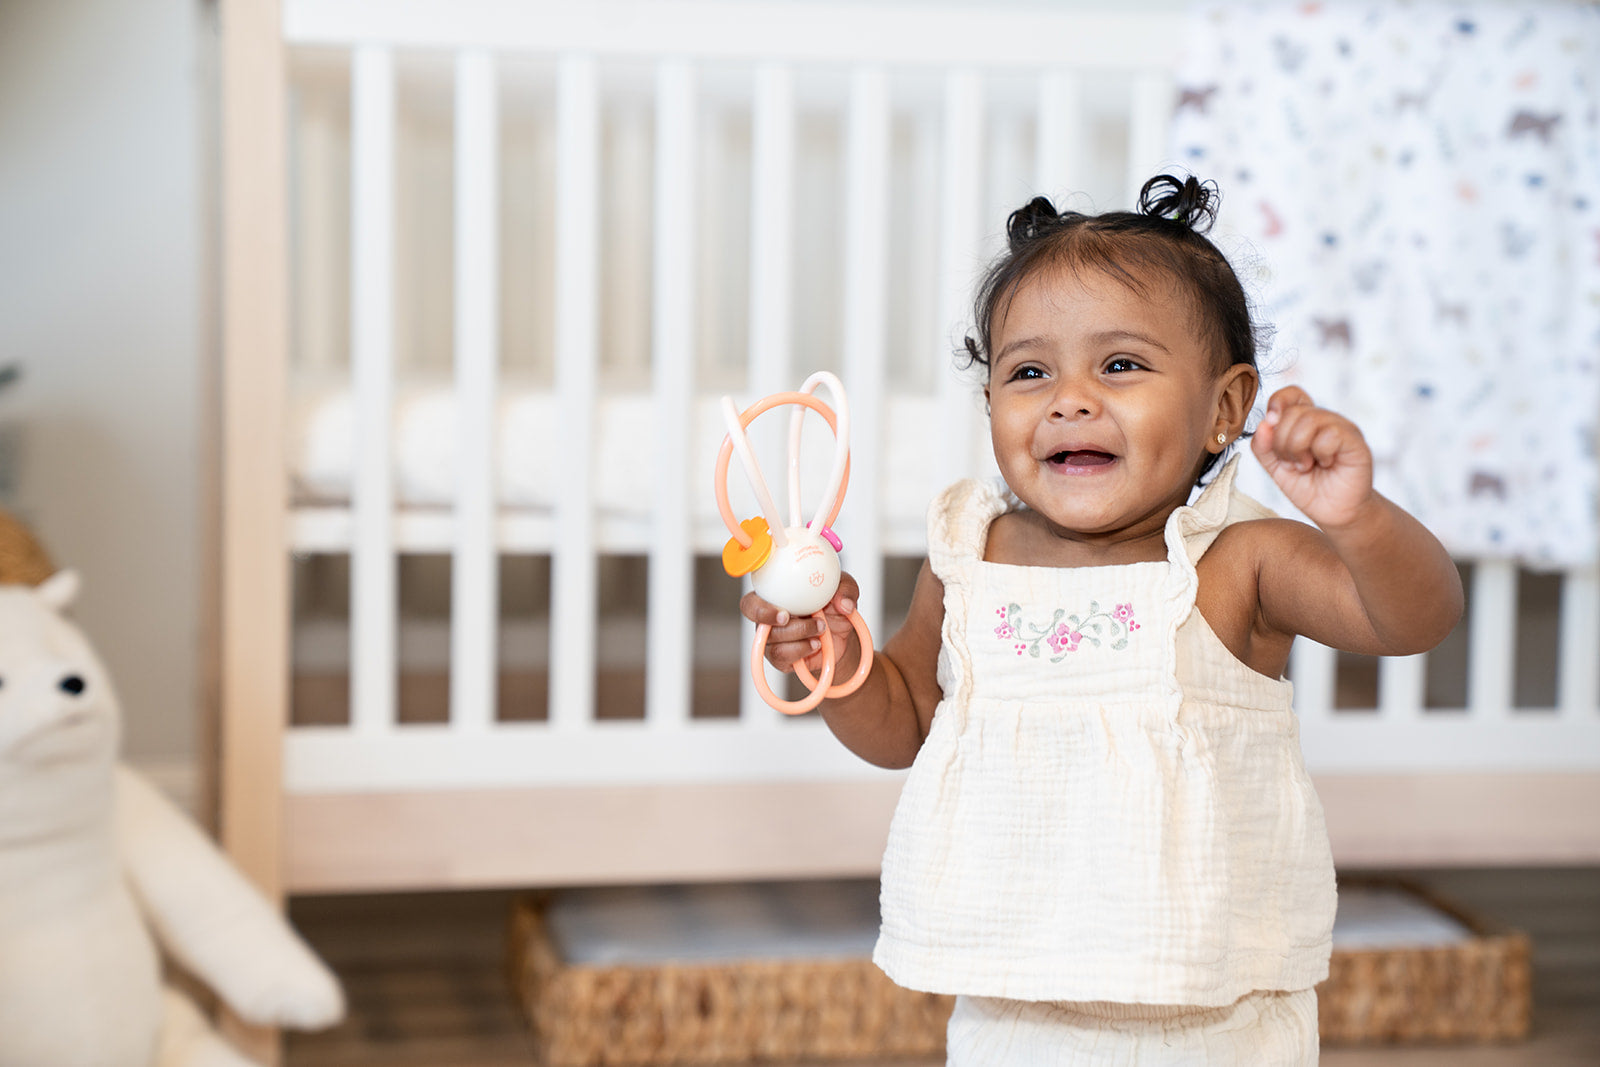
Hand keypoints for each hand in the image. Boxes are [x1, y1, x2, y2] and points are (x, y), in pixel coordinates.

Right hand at [739, 572, 861, 673]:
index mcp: (775, 596)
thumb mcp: (845, 590)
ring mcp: (773, 639)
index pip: (751, 601)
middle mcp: (768, 617)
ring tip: (821, 629)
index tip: (783, 611)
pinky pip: (782, 657)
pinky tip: (816, 644)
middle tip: (790, 618)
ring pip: (774, 639)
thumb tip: (844, 604)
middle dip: (769, 619)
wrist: (842, 635)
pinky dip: (802, 650)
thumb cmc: (834, 606)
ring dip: (799, 633)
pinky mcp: (781, 658)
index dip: (759, 607)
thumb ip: (846, 590)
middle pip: (755, 620)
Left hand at [1250, 387, 1374, 529]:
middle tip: (1292, 463)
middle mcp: (1326, 420)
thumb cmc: (1308, 488)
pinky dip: (1320, 453)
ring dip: (1298, 449)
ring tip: (1306, 466)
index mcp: (1307, 421)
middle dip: (1282, 442)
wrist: (1335, 514)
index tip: (1270, 425)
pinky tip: (1325, 464)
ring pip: (1309, 420)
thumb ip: (1264, 447)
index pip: (1292, 394)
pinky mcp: (1355, 442)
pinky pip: (1330, 434)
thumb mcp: (1276, 468)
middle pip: (1293, 412)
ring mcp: (1342, 428)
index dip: (1277, 403)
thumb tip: (1263, 424)